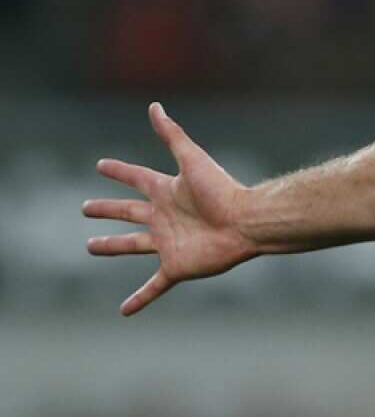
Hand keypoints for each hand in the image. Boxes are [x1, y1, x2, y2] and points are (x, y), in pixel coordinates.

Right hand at [84, 103, 256, 315]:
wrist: (246, 221)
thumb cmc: (222, 189)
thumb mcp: (192, 159)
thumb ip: (172, 135)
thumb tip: (154, 106)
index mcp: (167, 190)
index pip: (136, 177)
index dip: (119, 171)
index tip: (100, 165)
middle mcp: (165, 216)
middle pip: (129, 211)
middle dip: (108, 209)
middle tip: (85, 207)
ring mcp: (169, 242)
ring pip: (133, 245)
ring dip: (113, 246)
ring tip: (91, 247)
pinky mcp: (177, 266)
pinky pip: (154, 285)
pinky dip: (140, 299)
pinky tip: (124, 311)